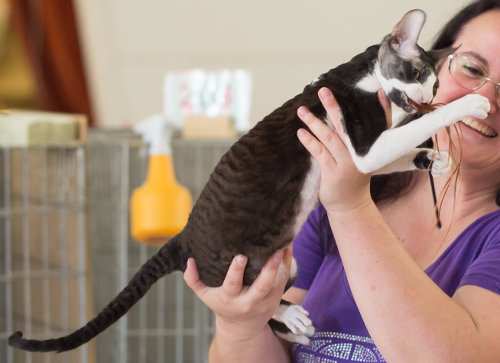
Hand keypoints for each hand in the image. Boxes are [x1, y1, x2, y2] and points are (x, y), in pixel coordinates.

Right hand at [184, 250, 289, 341]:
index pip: (233, 285)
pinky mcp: (277, 297)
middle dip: (269, 270)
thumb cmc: (222, 304)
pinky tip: (288, 247)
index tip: (240, 257)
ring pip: (277, 283)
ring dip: (281, 265)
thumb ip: (193, 279)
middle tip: (274, 252)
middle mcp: (250, 301)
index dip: (236, 272)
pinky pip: (285, 279)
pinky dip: (287, 263)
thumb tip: (189, 261)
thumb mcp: (205, 295)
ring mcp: (266, 300)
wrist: (242, 328)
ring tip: (283, 244)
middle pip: (262, 287)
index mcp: (231, 299)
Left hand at [296, 87, 373, 212]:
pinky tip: (300, 132)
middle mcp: (361, 154)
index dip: (381, 109)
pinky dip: (310, 142)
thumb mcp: (361, 157)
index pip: (379, 125)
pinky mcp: (333, 173)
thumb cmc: (354, 176)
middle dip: (334, 108)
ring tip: (301, 110)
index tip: (379, 92)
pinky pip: (320, 153)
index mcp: (372, 149)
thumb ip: (354, 138)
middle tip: (323, 90)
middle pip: (347, 126)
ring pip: (330, 138)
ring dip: (314, 123)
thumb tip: (339, 114)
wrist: (351, 205)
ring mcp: (347, 164)